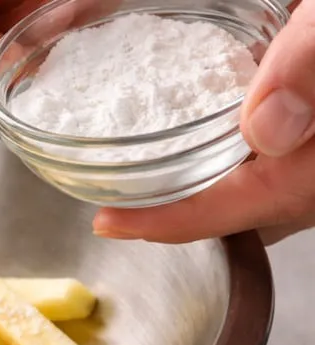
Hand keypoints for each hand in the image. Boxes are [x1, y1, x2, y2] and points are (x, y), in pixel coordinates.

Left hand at [92, 0, 314, 244]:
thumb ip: (310, 64)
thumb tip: (265, 128)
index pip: (227, 211)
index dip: (160, 224)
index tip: (107, 222)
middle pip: (242, 217)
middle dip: (182, 217)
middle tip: (123, 203)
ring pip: (264, 198)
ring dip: (210, 193)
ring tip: (150, 179)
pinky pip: (281, 170)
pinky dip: (239, 165)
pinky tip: (218, 133)